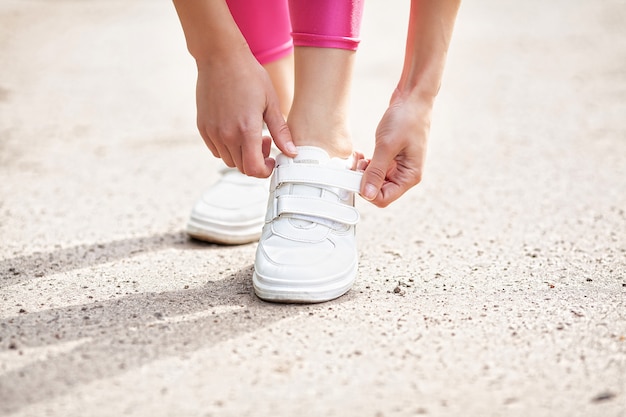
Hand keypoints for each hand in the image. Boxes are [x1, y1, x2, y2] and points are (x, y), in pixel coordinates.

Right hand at [195, 51, 295, 177]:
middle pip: (242, 167)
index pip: (254, 169)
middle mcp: (226, 135)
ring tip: (250, 133)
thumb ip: (281, 132)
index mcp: (246, 131)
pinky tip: (235, 129)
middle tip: (265, 141)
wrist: (220, 57)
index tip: (272, 159)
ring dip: (242, 155)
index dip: (265, 170)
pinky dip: (227, 148)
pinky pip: (216, 150)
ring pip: (229, 160)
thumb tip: (292, 153)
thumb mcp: (271, 103)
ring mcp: (212, 132)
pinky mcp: (203, 127)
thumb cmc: (250, 76)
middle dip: (257, 161)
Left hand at [360, 89, 431, 206]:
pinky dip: (366, 164)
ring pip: (375, 180)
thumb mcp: (387, 146)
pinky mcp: (392, 158)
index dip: (367, 191)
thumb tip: (367, 194)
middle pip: (378, 191)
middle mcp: (405, 174)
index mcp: (410, 176)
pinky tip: (361, 155)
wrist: (413, 97)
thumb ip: (376, 171)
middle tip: (354, 166)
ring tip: (358, 158)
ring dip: (363, 172)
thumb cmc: (407, 118)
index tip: (353, 178)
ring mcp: (398, 166)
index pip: (384, 198)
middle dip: (363, 180)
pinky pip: (375, 169)